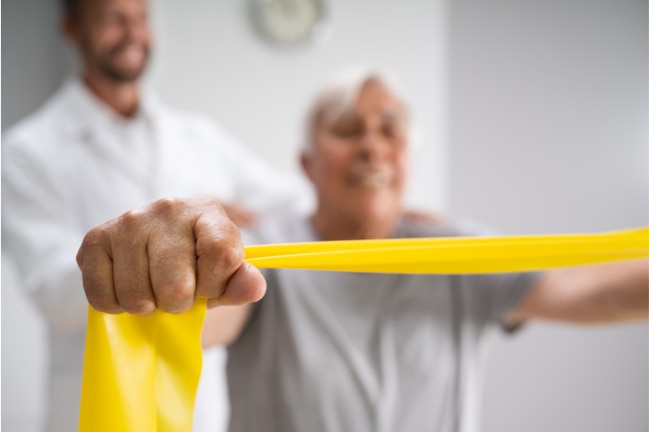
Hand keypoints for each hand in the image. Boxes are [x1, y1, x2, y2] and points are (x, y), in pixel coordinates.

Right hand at [76, 197, 265, 314]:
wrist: (156, 248)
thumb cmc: (198, 263)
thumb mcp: (225, 274)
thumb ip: (242, 282)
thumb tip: (253, 286)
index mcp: (208, 211)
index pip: (221, 254)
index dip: (215, 285)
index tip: (209, 286)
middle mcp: (168, 208)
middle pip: (174, 286)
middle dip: (179, 302)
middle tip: (177, 291)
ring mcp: (129, 221)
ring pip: (137, 296)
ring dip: (148, 306)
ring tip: (153, 289)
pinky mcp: (96, 238)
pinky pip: (103, 296)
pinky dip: (117, 306)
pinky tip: (128, 288)